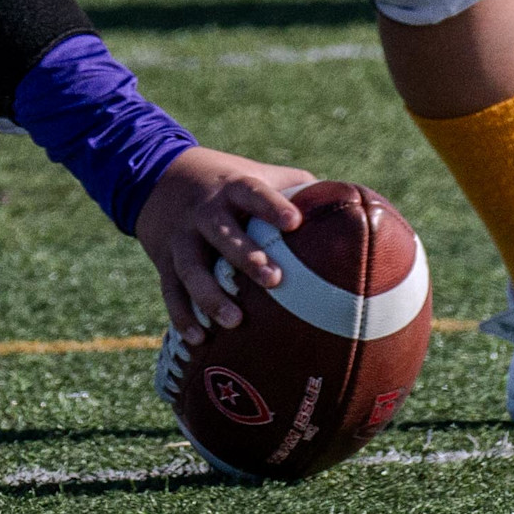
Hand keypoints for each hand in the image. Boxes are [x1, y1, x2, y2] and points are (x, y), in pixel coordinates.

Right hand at [135, 147, 314, 339]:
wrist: (159, 178)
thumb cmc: (228, 183)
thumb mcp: (258, 174)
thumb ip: (298, 187)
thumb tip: (354, 204)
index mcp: (232, 188)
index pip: (252, 192)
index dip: (271, 206)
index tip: (294, 222)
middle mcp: (203, 212)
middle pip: (221, 233)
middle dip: (246, 256)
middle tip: (274, 280)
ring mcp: (181, 238)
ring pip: (191, 268)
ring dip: (210, 295)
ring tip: (234, 322)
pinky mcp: (164, 261)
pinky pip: (170, 291)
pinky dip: (182, 315)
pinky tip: (198, 339)